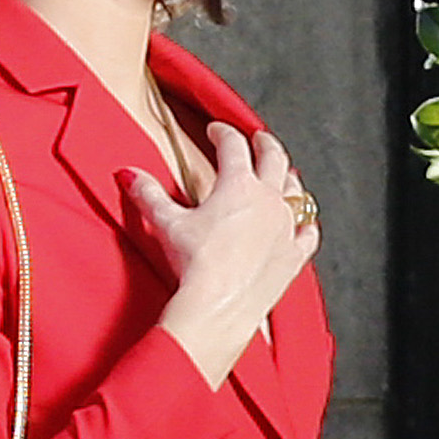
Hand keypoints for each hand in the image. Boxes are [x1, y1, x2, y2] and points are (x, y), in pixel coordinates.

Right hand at [135, 124, 319, 386]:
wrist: (219, 306)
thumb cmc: (197, 266)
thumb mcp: (167, 224)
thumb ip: (149, 195)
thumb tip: (130, 175)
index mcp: (238, 184)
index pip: (233, 145)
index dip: (223, 133)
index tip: (217, 132)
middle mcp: (268, 200)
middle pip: (274, 158)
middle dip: (265, 144)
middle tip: (259, 139)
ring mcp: (285, 228)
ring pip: (296, 192)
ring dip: (289, 178)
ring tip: (285, 173)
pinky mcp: (294, 256)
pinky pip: (309, 234)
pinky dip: (307, 225)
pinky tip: (306, 224)